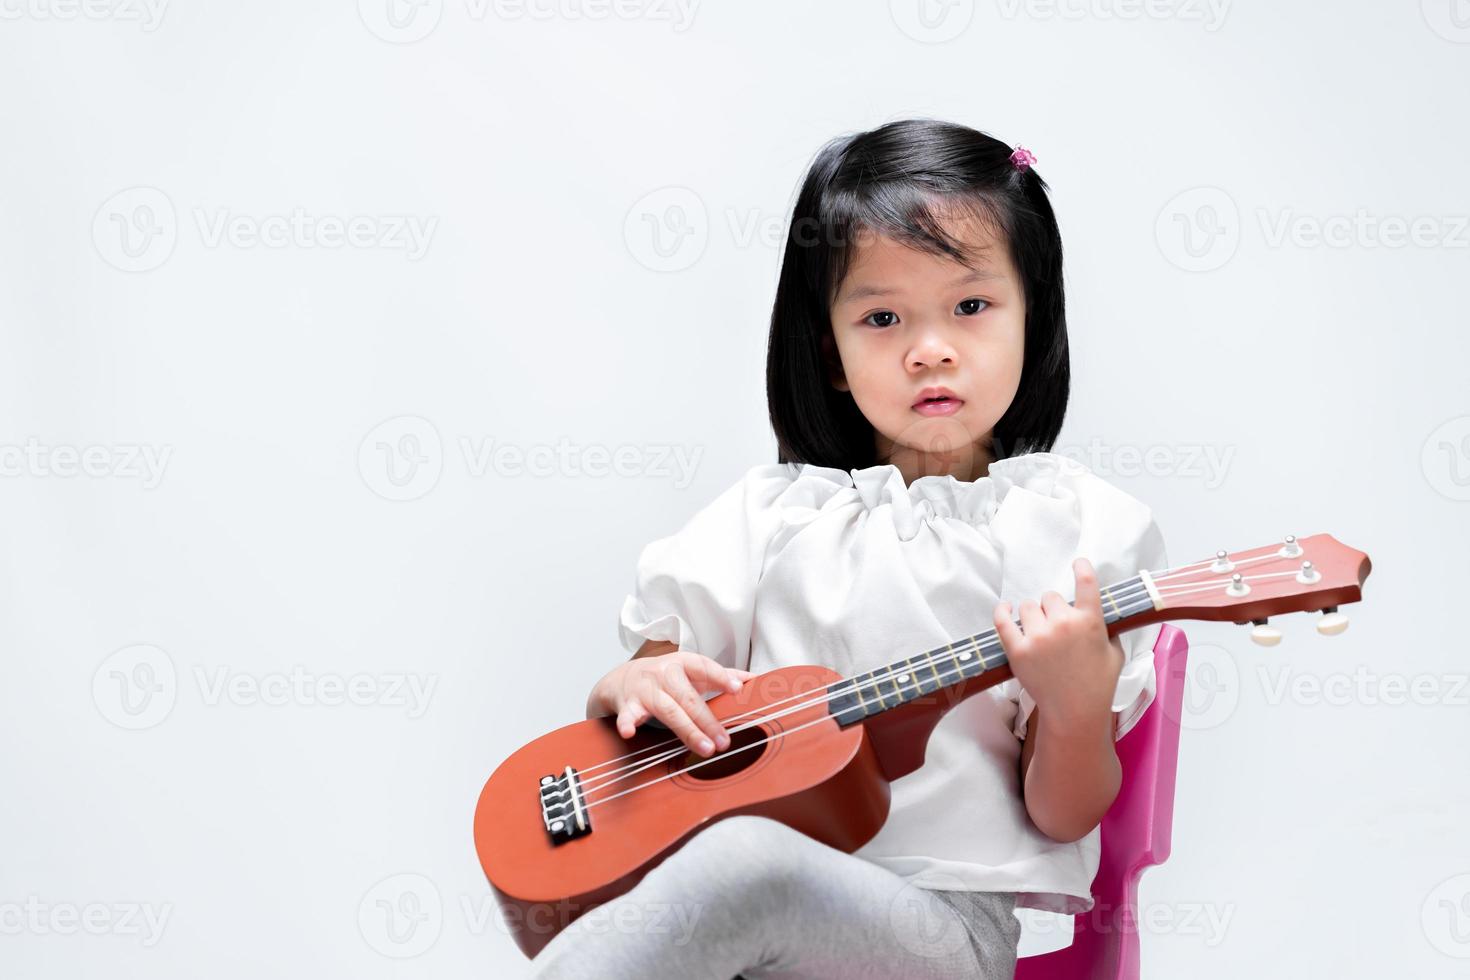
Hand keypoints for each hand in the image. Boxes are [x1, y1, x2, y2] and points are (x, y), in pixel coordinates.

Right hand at [586, 652, 753, 757]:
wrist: (622, 678)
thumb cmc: (665, 676)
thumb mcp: (692, 670)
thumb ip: (722, 675)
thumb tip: (755, 679)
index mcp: (683, 663)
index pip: (704, 667)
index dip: (720, 677)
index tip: (736, 689)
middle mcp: (664, 674)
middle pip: (688, 698)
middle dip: (707, 720)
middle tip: (724, 741)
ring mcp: (645, 690)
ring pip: (668, 710)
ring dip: (686, 730)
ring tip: (705, 748)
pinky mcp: (628, 705)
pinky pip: (628, 715)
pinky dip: (628, 723)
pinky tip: (630, 732)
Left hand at [994, 558, 1123, 734]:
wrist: (1074, 712)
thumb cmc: (1099, 684)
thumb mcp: (1115, 653)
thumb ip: (1108, 629)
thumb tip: (1100, 615)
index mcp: (1091, 622)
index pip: (1086, 583)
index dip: (1082, 568)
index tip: (1078, 562)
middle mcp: (1063, 624)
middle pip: (1051, 597)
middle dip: (1054, 608)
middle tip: (1057, 628)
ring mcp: (1038, 636)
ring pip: (1028, 606)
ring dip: (1033, 614)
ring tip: (1039, 631)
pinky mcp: (1018, 649)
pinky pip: (1002, 620)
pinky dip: (1002, 612)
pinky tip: (1005, 608)